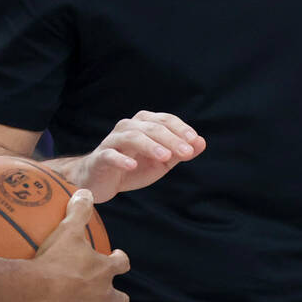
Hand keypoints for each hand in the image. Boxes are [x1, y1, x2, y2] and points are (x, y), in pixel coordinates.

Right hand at [28, 189, 129, 301]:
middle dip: (117, 301)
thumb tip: (85, 190)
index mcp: (103, 271)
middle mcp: (103, 296)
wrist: (38, 289)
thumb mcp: (67, 229)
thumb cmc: (54, 258)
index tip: (117, 258)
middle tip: (108, 300)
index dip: (120, 261)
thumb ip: (78, 210)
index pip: (122, 265)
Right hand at [74, 111, 205, 201]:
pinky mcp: (100, 157)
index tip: (194, 141)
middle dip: (171, 139)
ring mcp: (112, 141)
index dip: (180, 129)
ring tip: (165, 157)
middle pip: (152, 127)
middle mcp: (128, 127)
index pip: (165, 120)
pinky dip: (121, 159)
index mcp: (144, 124)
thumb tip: (201, 142)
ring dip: (150, 146)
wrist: (100, 180)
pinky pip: (110, 155)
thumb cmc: (133, 167)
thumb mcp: (161, 161)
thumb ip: (180, 152)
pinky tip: (132, 165)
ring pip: (132, 136)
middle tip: (186, 153)